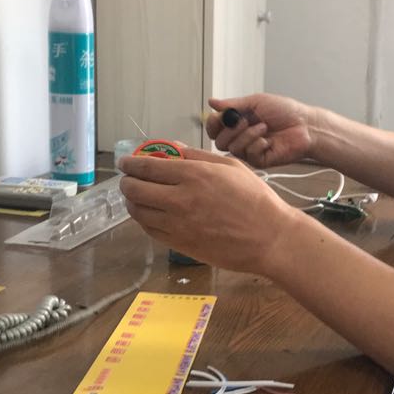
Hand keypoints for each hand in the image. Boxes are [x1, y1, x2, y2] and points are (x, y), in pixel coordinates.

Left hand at [119, 147, 297, 272]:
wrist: (269, 238)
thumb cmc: (255, 199)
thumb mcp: (230, 167)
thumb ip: (197, 156)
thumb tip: (172, 149)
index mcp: (193, 175)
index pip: (146, 167)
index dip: (130, 163)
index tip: (124, 162)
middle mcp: (179, 200)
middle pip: (135, 190)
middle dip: (127, 182)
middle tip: (129, 180)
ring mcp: (177, 225)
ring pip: (138, 212)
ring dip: (132, 202)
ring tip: (137, 197)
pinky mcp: (180, 244)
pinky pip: (150, 231)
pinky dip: (144, 221)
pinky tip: (151, 215)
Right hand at [206, 93, 314, 167]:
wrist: (306, 125)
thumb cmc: (285, 111)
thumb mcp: (256, 102)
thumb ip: (233, 104)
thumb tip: (212, 102)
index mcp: (238, 123)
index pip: (214, 128)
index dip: (213, 123)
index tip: (221, 116)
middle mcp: (241, 138)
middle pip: (218, 141)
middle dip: (231, 130)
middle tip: (246, 121)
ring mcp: (249, 151)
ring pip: (232, 148)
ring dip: (248, 135)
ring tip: (264, 127)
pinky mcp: (259, 161)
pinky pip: (248, 155)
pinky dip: (258, 145)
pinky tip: (269, 141)